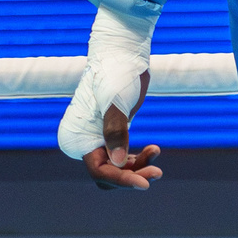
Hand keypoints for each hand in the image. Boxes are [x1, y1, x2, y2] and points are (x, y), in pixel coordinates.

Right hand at [60, 10, 162, 189]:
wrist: (123, 53)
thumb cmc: (116, 73)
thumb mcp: (115, 102)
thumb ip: (114, 131)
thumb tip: (117, 162)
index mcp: (80, 135)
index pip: (99, 170)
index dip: (121, 179)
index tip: (145, 184)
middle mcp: (88, 140)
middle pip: (109, 174)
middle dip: (132, 176)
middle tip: (157, 172)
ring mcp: (102, 137)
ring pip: (119, 168)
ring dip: (139, 168)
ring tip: (157, 157)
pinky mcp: (115, 132)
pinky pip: (125, 157)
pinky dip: (141, 157)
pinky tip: (154, 149)